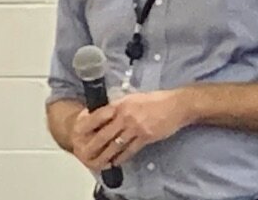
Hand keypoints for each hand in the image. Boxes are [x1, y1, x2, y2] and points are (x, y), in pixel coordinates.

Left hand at [68, 89, 193, 170]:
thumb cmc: (155, 100)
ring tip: (99, 160)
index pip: (100, 116)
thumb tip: (107, 112)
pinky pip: (130, 150)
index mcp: (121, 104)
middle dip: (95, 144)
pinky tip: (116, 161)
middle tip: (87, 151)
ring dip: (107, 154)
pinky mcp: (146, 137)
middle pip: (105, 133)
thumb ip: (119, 105)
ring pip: (116, 144)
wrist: (175, 105)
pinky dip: (122, 157)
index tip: (82, 133)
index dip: (90, 125)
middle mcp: (126, 116)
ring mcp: (136, 128)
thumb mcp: (133, 98)